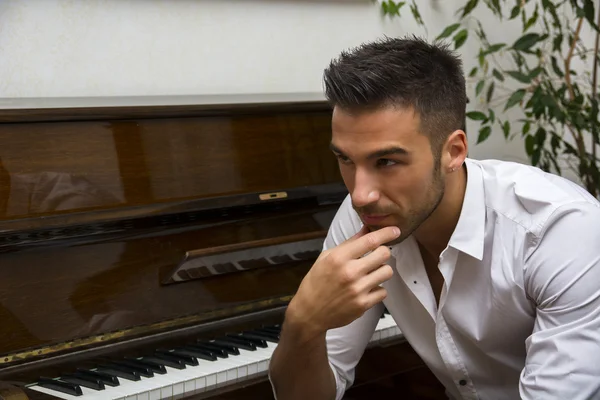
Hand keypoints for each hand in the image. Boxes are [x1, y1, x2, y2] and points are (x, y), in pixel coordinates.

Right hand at [286, 225, 399, 339]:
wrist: (310, 312)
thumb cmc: (316, 282)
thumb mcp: (326, 257)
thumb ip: (349, 243)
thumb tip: (367, 229)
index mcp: (339, 258)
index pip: (369, 240)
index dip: (386, 233)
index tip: (395, 230)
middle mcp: (350, 272)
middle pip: (384, 254)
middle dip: (383, 252)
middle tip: (377, 255)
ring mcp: (358, 290)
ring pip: (387, 272)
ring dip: (381, 270)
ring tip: (370, 273)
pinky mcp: (363, 305)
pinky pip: (383, 291)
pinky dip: (377, 289)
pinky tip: (366, 289)